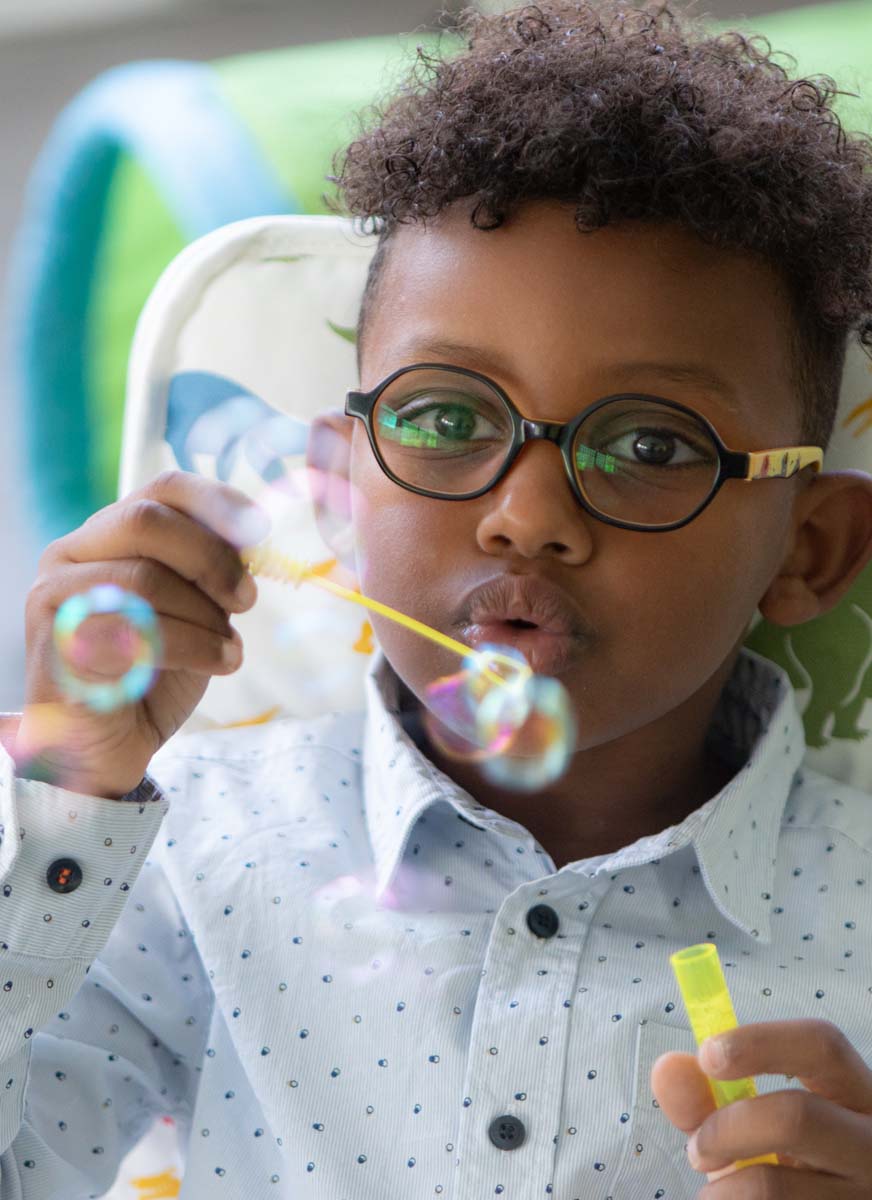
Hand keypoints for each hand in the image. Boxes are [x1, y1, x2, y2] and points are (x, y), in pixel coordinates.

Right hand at [20, 471, 267, 798]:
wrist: (109, 746)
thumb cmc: (156, 673)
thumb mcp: (197, 610)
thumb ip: (212, 570)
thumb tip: (250, 534)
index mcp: (108, 534)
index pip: (163, 489)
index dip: (217, 501)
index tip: (259, 532)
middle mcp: (71, 553)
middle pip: (146, 521)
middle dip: (211, 558)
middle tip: (246, 600)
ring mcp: (55, 595)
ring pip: (144, 579)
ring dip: (205, 618)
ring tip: (229, 648)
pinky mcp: (56, 643)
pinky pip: (133, 631)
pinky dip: (191, 647)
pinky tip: (216, 663)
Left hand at [651, 1018, 871, 1195]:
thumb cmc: (784, 1164)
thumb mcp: (748, 1125)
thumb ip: (706, 1096)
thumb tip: (667, 1067)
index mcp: (854, 1094)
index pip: (820, 1045)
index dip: (759, 1042)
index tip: (707, 1056)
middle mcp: (871, 1144)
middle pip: (797, 1117)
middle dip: (727, 1128)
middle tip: (696, 1148)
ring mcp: (863, 1196)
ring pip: (775, 1186)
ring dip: (722, 1189)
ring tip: (714, 1192)